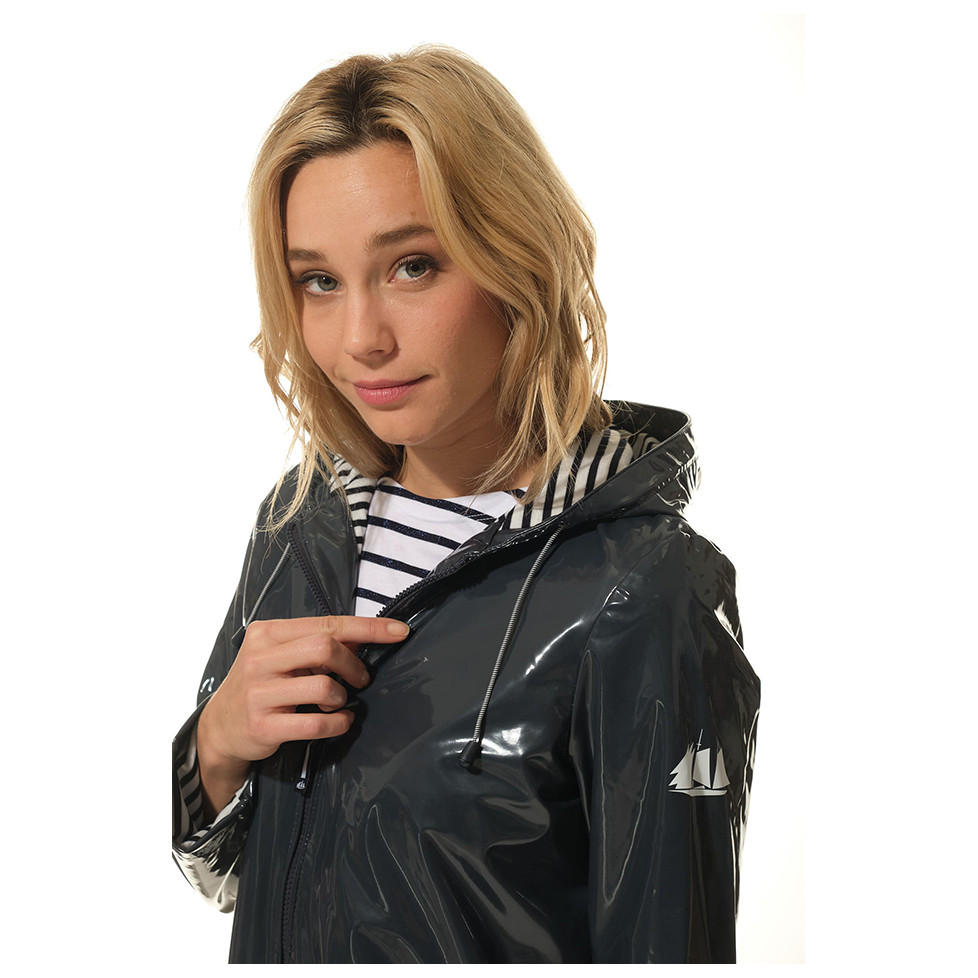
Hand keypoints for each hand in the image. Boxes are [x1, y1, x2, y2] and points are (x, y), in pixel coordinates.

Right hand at [196, 615, 408, 816]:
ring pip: (323, 686)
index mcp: (268, 633)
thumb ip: (318, 644)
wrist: (220, 727)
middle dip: (353, 665)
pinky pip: (315, 724)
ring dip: (342, 697)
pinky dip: (338, 723)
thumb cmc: (261, 684)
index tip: (400, 631)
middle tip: (361, 679)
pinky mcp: (263, 725)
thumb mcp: (282, 656)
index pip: (327, 623)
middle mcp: (260, 658)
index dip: (369, 628)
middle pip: (325, 648)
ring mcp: (259, 692)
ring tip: (337, 702)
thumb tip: (364, 638)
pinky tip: (339, 721)